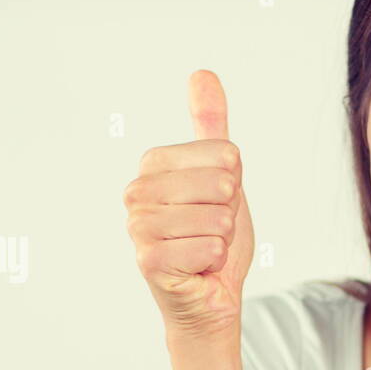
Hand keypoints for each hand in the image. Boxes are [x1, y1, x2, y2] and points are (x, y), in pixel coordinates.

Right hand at [124, 70, 253, 339]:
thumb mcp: (221, 176)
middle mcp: (137, 192)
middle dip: (229, 213)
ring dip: (223, 240)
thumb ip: (210, 126)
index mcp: (152, 165)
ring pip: (218, 217)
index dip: (233, 184)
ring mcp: (138, 227)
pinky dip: (216, 262)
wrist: (210, 296)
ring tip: (204, 249)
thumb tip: (202, 73)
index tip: (214, 204)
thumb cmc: (212, 238)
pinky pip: (211, 247)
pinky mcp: (149, 260)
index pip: (224, 154)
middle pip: (221, 183)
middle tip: (211, 231)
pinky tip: (198, 269)